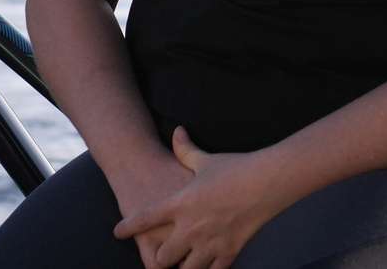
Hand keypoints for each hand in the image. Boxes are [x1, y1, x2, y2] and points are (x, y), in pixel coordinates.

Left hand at [114, 128, 290, 268]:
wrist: (267, 182)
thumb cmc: (235, 168)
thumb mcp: (206, 159)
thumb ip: (186, 150)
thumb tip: (176, 131)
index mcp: (181, 204)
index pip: (145, 218)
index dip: (129, 226)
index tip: (118, 231)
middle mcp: (191, 228)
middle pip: (164, 256)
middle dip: (161, 256)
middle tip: (163, 252)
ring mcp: (211, 243)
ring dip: (185, 266)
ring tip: (186, 260)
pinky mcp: (230, 251)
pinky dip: (209, 268)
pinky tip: (209, 264)